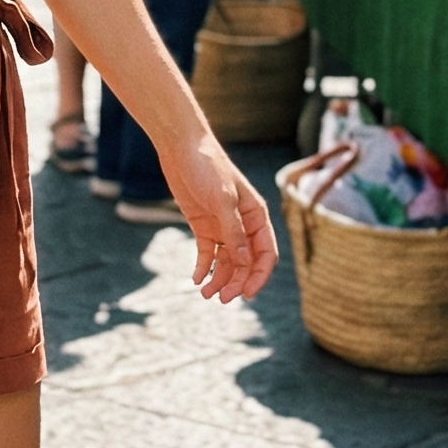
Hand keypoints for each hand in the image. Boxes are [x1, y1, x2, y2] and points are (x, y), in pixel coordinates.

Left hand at [162, 131, 277, 303]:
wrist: (181, 148)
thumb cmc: (207, 166)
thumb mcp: (221, 198)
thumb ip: (233, 230)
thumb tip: (243, 262)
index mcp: (256, 216)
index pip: (265, 254)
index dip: (259, 276)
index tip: (246, 295)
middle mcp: (242, 224)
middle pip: (246, 262)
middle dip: (236, 282)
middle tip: (221, 299)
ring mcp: (223, 226)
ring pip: (227, 262)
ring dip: (220, 279)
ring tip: (207, 294)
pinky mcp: (203, 226)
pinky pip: (208, 253)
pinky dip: (204, 268)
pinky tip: (197, 279)